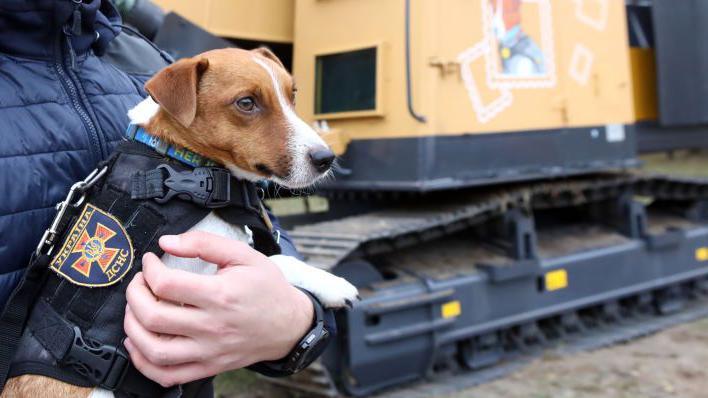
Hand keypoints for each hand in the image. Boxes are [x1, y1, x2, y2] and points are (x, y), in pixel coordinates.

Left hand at [123, 231, 313, 386]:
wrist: (289, 324)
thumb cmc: (267, 288)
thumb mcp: (244, 255)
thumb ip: (204, 243)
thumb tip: (167, 242)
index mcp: (221, 295)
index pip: (166, 284)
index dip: (149, 269)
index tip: (151, 261)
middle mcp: (212, 327)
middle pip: (153, 317)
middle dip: (134, 295)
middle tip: (139, 283)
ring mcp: (209, 351)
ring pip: (154, 350)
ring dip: (133, 328)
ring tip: (136, 310)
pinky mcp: (208, 367)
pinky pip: (166, 375)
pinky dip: (143, 362)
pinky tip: (140, 342)